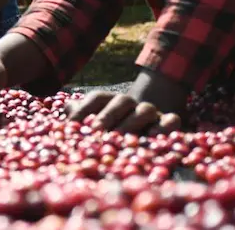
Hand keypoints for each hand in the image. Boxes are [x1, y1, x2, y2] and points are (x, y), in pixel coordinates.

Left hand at [66, 70, 188, 133]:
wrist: (146, 135)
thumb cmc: (110, 133)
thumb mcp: (91, 125)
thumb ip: (78, 118)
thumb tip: (63, 113)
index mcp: (110, 101)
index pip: (96, 98)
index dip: (84, 108)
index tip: (71, 124)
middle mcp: (130, 104)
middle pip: (121, 101)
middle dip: (108, 115)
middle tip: (96, 130)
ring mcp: (152, 112)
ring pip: (145, 109)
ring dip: (132, 122)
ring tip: (120, 137)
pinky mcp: (170, 123)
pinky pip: (171, 121)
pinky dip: (163, 128)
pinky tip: (152, 138)